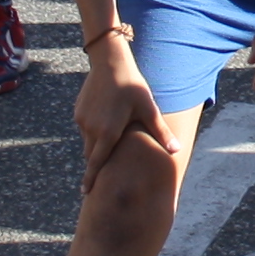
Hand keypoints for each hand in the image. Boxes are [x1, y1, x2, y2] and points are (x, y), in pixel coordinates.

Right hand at [71, 38, 178, 190]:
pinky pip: (85, 127)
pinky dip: (93, 129)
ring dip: (96, 144)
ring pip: (88, 141)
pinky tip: (105, 118)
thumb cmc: (133, 86)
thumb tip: (176, 150)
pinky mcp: (78, 111)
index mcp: (108, 133)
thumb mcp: (149, 109)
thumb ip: (160, 132)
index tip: (86, 193)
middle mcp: (92, 129)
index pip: (97, 164)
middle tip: (103, 170)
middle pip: (91, 155)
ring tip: (110, 136)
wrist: (110, 62)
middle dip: (97, 162)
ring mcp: (83, 120)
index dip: (91, 179)